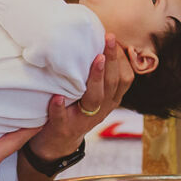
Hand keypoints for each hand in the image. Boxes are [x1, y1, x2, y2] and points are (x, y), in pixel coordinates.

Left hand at [29, 38, 134, 162]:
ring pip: (95, 99)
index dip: (122, 59)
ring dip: (96, 78)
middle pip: (112, 84)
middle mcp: (101, 110)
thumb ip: (98, 75)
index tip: (114, 38)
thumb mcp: (93, 94)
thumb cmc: (75, 109)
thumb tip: (100, 41)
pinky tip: (56, 96)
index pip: (124, 78)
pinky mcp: (64, 128)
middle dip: (112, 59)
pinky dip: (59, 107)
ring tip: (95, 59)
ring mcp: (83, 120)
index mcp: (110, 100)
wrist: (58, 143)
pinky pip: (63, 118)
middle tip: (109, 37)